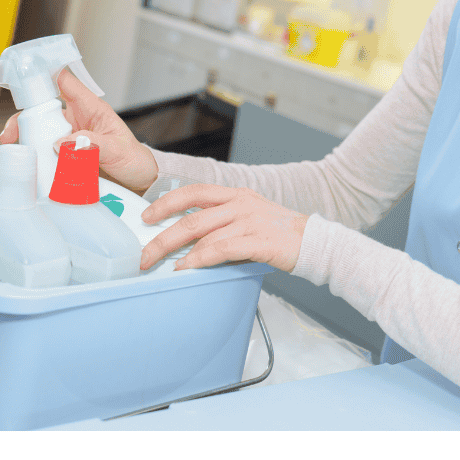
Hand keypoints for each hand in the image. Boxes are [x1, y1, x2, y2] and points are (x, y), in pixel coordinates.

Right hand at [0, 68, 158, 192]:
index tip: (24, 78)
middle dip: (23, 119)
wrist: (139, 181)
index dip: (45, 75)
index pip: (65, 83)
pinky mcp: (65, 156)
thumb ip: (93, 145)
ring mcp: (68, 137)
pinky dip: (33, 158)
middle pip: (43, 109)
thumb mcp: (117, 150)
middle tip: (10, 135)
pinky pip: (44, 152)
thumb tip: (62, 143)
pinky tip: (27, 166)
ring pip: (39, 131)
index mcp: (91, 108)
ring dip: (25, 140)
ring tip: (14, 151)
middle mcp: (76, 120)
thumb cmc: (133, 159)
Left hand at [139, 184, 307, 273]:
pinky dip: (199, 260)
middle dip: (162, 236)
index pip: (193, 191)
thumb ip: (222, 222)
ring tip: (160, 266)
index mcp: (236, 194)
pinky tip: (187, 268)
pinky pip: (220, 249)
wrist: (314, 241)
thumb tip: (187, 240)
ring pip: (201, 233)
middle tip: (145, 254)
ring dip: (175, 252)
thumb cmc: (279, 233)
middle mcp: (240, 203)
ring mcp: (249, 220)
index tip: (146, 216)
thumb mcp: (249, 216)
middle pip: (191, 216)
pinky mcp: (257, 240)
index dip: (166, 202)